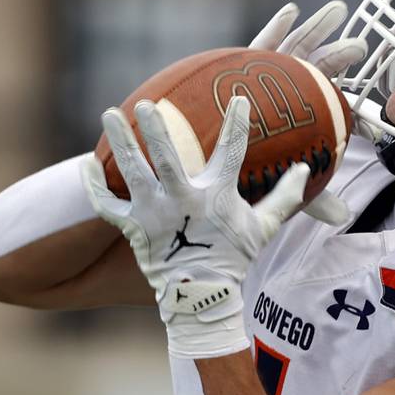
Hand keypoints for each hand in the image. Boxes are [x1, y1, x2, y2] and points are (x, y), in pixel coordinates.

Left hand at [82, 96, 308, 357]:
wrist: (201, 295)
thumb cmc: (233, 258)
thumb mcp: (263, 228)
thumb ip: (284, 197)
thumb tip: (306, 169)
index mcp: (216, 197)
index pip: (231, 153)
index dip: (237, 125)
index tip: (239, 99)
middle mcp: (182, 201)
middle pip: (166, 158)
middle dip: (155, 129)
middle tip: (145, 104)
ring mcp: (154, 215)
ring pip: (133, 173)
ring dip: (121, 142)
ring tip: (109, 113)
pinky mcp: (133, 229)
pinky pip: (107, 206)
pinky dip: (95, 187)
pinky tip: (88, 163)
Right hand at [251, 1, 366, 226]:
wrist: (197, 161)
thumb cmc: (240, 171)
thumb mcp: (280, 184)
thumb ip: (312, 196)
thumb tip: (343, 217)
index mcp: (298, 117)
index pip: (329, 106)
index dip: (349, 102)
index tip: (367, 106)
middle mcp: (285, 94)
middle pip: (318, 71)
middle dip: (339, 56)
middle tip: (359, 46)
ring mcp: (266, 78)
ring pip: (296, 51)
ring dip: (317, 30)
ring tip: (338, 11)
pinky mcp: (243, 66)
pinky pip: (262, 44)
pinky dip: (277, 27)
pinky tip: (292, 10)